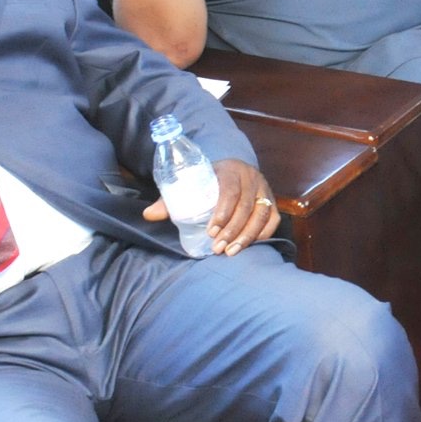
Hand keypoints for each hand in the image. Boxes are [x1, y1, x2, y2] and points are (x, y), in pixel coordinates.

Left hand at [142, 159, 280, 255]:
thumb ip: (170, 200)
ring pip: (262, 215)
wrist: (232, 170)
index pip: (229, 191)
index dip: (222, 212)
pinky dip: (262, 234)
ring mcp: (265, 189)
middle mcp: (252, 178)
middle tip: (217, 248)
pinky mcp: (272, 201)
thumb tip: (147, 214)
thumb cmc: (208, 181)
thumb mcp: (191, 184)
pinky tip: (247, 246)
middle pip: (246, 206)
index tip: (210, 231)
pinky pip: (272, 220)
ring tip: (231, 252)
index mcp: (230, 170)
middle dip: (232, 230)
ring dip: (247, 236)